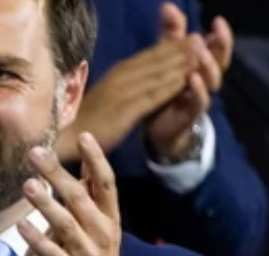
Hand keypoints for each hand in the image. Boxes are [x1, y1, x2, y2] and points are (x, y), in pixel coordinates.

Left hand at [20, 136, 151, 255]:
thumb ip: (92, 202)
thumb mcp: (101, 231)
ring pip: (65, 223)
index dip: (96, 159)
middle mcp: (102, 234)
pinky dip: (37, 240)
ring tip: (26, 184)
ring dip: (45, 203)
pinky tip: (21, 225)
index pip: (106, 184)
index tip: (85, 135)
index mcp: (109, 220)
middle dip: (58, 173)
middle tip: (36, 152)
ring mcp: (87, 255)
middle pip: (80, 197)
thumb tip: (87, 168)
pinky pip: (52, 255)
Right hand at [55, 38, 192, 161]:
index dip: (169, 46)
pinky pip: (153, 95)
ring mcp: (123, 93)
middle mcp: (121, 78)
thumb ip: (123, 84)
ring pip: (157, 75)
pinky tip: (186, 80)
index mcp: (116, 73)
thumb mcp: (106, 94)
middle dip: (179, 49)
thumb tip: (140, 75)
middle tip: (201, 39)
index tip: (188, 38)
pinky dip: (170, 86)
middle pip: (155, 60)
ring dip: (180, 63)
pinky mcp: (126, 110)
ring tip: (201, 53)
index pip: (147, 56)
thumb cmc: (84, 118)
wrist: (65, 138)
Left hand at [145, 4, 232, 162]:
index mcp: (200, 63)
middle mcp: (204, 78)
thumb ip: (170, 34)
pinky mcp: (189, 113)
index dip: (219, 34)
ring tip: (201, 54)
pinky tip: (192, 79)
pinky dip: (197, 90)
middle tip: (215, 32)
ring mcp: (199, 95)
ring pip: (211, 79)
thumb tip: (168, 6)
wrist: (154, 124)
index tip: (217, 20)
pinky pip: (198, 101)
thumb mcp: (165, 58)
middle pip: (219, 59)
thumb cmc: (164, 87)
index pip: (215, 45)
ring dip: (208, 66)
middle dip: (220, 45)